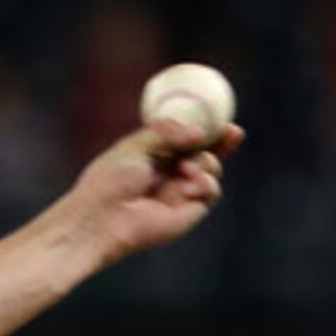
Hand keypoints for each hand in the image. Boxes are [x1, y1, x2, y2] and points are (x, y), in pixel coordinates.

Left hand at [64, 119, 243, 270]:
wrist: (102, 217)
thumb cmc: (110, 181)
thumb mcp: (135, 146)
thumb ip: (166, 133)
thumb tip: (200, 134)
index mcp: (157, 157)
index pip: (188, 140)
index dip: (208, 130)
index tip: (224, 118)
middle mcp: (171, 175)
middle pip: (207, 154)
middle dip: (224, 143)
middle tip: (233, 132)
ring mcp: (181, 194)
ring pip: (212, 171)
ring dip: (206, 163)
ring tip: (185, 168)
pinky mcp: (188, 212)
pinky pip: (211, 192)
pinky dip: (205, 183)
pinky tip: (188, 183)